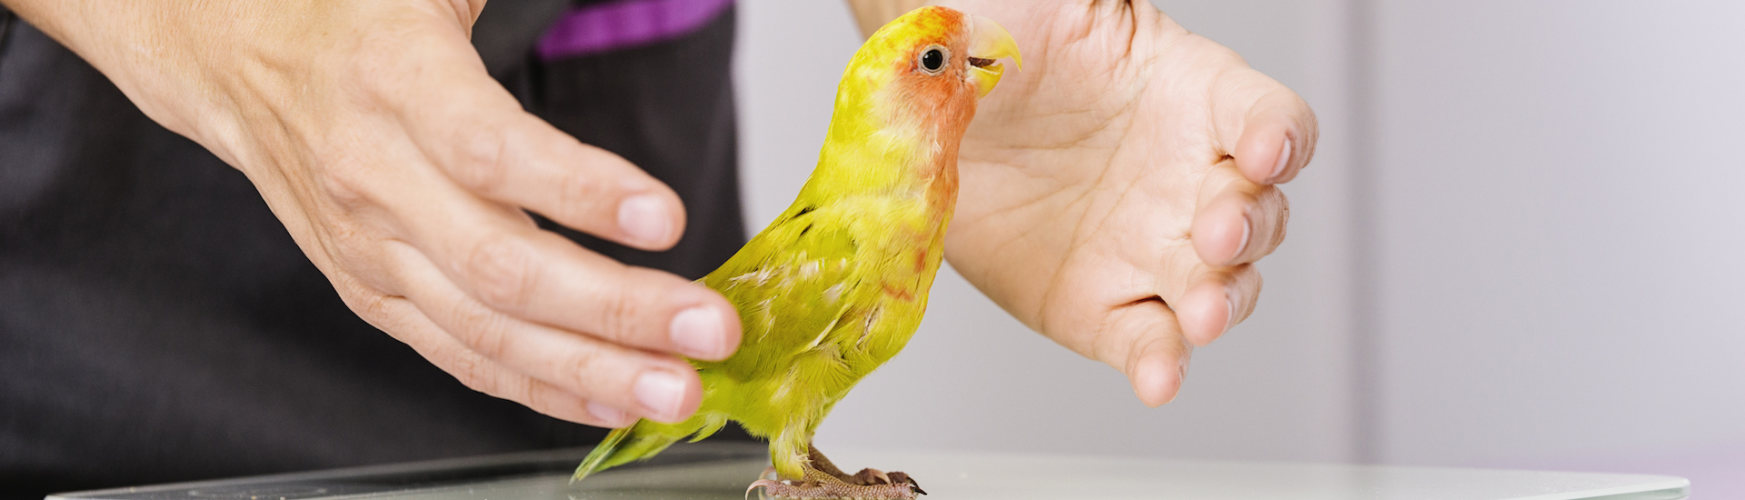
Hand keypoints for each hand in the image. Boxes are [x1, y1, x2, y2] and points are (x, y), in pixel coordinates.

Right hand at [5, 0, 741, 424]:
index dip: (578, 190)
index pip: (490, 150)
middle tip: (708, 328)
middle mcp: (375, 176)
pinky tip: (611, 399)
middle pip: (501, 265)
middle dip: (617, 308)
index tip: (665, 219)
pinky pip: (461, 355)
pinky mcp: (371, 293)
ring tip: (677, 387)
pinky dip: (540, 387)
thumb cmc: (354, 21)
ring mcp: (370, 248)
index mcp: (395, 81)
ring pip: (486, 329)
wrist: (233, 59)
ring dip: (592, 368)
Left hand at [936, 0, 1316, 405]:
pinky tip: (1160, 379)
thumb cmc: (996, 40)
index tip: (1263, 147)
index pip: (1265, 115)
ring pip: (1218, 285)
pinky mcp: (1101, 306)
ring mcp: (1150, 248)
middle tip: (1217, 234)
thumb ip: (1082, 7)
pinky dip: (1161, 364)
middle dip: (1248, 228)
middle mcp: (1188, 178)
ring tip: (1203, 317)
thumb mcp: (1044, 3)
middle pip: (1256, 212)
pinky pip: (1145, 340)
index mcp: (1191, 96)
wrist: (925, 112)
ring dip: (1222, 302)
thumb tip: (1067, 8)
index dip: (1278, 133)